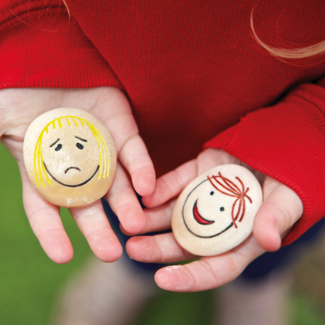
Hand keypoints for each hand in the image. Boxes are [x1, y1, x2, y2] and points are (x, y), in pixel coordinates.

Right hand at [0, 87, 154, 262]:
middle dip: (98, 229)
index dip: (52, 233)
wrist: (57, 60)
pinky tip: (147, 189)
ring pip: (117, 185)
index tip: (62, 257)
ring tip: (134, 225)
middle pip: (89, 205)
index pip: (46, 209)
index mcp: (45, 170)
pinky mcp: (124, 133)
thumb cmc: (24, 89)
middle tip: (111, 254)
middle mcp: (77, 167)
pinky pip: (135, 155)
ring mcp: (102, 151)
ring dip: (127, 206)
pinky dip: (142, 172)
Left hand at [126, 148, 302, 291]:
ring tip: (126, 223)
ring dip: (150, 220)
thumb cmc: (289, 177)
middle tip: (132, 248)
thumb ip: (276, 217)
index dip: (190, 277)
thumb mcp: (288, 197)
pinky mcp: (197, 175)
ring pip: (173, 215)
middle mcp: (217, 223)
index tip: (162, 280)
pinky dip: (161, 189)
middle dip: (157, 249)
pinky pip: (176, 184)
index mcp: (240, 239)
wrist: (277, 144)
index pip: (215, 266)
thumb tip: (268, 242)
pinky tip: (144, 195)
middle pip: (184, 243)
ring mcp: (204, 198)